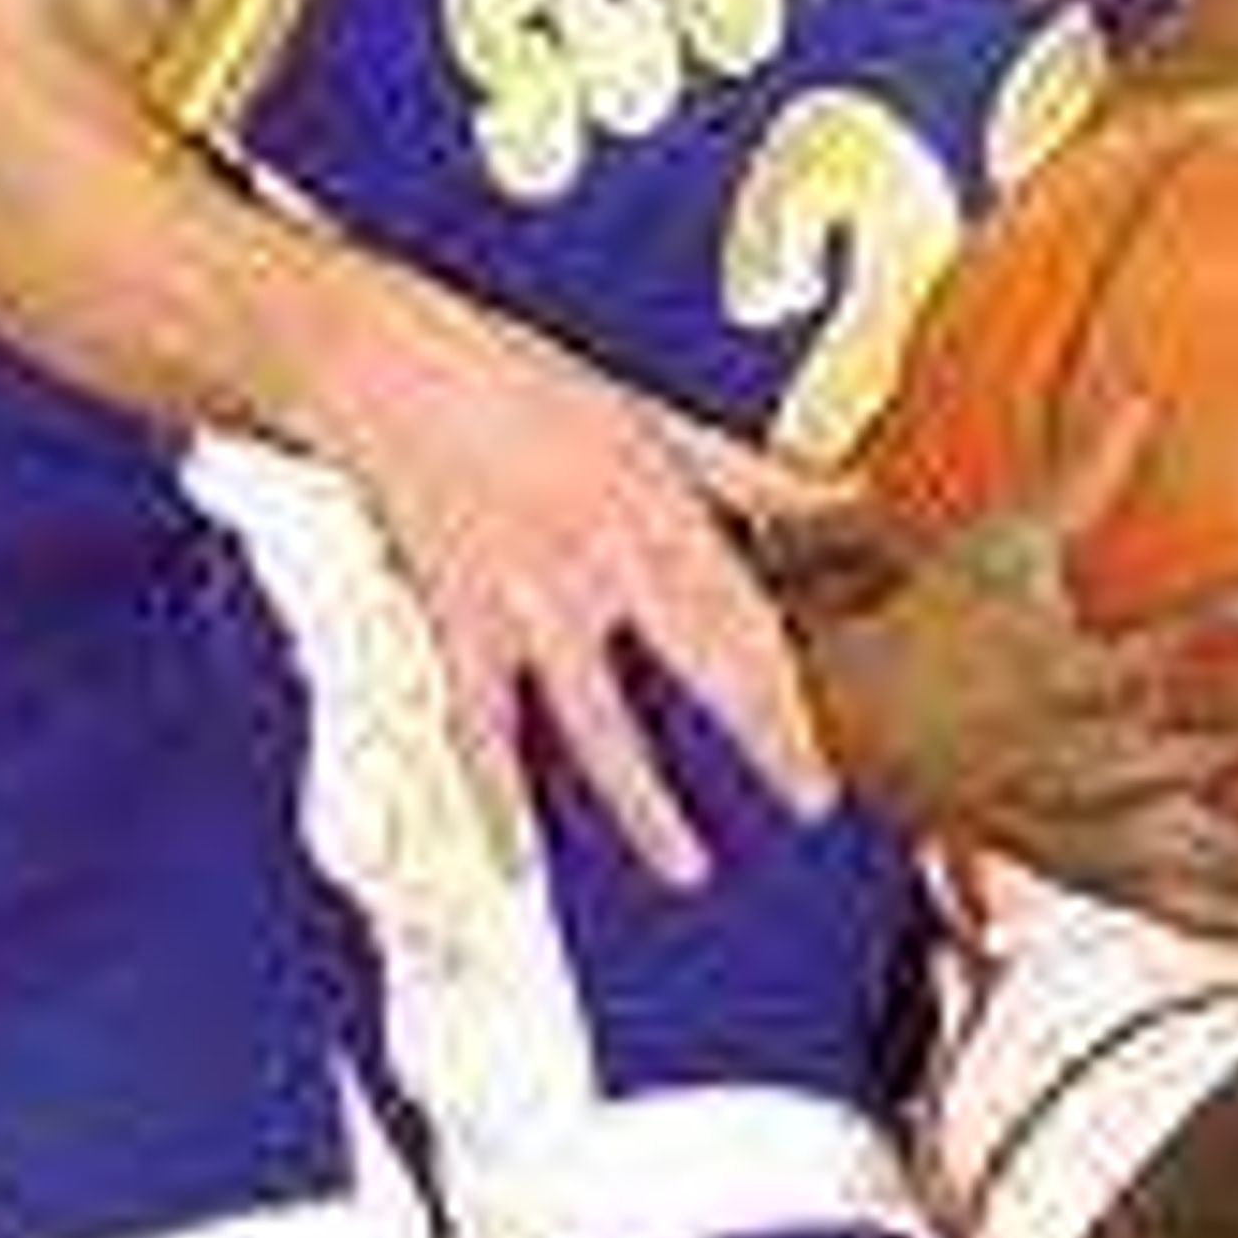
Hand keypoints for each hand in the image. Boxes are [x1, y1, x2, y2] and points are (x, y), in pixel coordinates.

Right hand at [294, 265, 838, 891]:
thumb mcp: (652, 417)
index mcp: (655, 506)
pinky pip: (482, 726)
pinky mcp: (458, 620)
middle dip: (761, 736)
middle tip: (810, 803)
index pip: (746, 611)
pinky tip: (516, 860)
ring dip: (642, 801)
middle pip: (699, 662)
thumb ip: (751, 475)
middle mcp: (599, 558)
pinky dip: (496, 797)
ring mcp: (526, 598)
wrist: (392, 369)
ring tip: (686, 869)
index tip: (834, 732)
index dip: (795, 679)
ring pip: (594, 719)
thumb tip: (845, 496)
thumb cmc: (519, 382)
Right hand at [790, 413, 1237, 941]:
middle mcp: (1102, 774)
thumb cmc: (930, 633)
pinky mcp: (1109, 886)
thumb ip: (1081, 476)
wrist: (855, 742)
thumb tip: (1139, 396)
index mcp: (1079, 683)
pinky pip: (1211, 923)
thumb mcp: (999, 548)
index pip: (1192, 640)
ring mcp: (1109, 843)